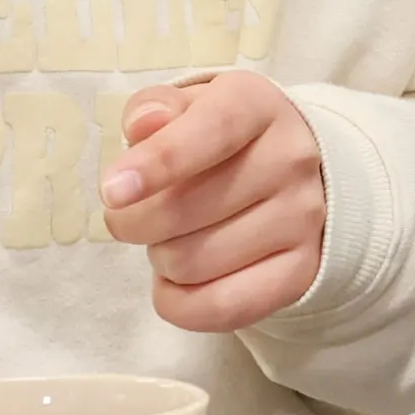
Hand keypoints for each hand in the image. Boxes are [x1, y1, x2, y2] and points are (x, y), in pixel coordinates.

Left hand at [107, 69, 327, 331]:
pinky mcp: (302, 271)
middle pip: (184, 210)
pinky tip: (177, 280)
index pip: (211, 131)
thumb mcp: (188, 106)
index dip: (158, 162)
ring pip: (192, 263)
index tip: (112, 191)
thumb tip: (142, 127)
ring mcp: (303, 218)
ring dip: (159, 259)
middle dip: (134, 222)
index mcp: (257, 106)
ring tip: (170, 239)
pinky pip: (220, 308)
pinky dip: (178, 302)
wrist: (293, 174)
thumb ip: (155, 107)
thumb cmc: (220, 138)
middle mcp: (290, 159)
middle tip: (131, 216)